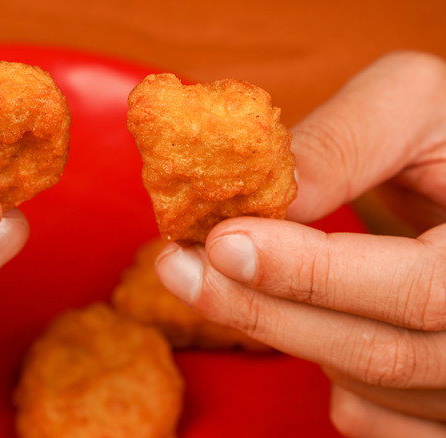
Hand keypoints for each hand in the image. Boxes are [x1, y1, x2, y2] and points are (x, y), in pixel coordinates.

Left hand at [156, 51, 445, 436]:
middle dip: (262, 309)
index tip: (225, 242)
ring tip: (221, 274)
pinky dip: (321, 372)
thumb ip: (343, 143)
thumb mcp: (411, 106)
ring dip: (279, 330)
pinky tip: (299, 316)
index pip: (423, 288)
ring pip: (366, 386)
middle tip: (178, 265)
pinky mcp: (443, 405)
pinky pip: (373, 421)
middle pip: (381, 353)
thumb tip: (262, 196)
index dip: (315, 274)